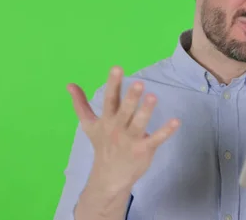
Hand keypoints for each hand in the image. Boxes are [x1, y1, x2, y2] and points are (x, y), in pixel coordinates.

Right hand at [67, 66, 179, 192]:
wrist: (109, 177)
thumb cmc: (102, 145)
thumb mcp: (89, 125)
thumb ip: (80, 104)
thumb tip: (69, 84)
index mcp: (107, 119)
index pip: (110, 99)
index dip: (113, 84)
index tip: (117, 68)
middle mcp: (118, 128)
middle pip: (124, 111)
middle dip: (131, 97)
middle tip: (139, 83)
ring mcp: (131, 139)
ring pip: (139, 124)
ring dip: (146, 111)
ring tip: (153, 96)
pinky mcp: (144, 149)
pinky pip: (155, 139)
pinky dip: (166, 131)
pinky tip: (176, 121)